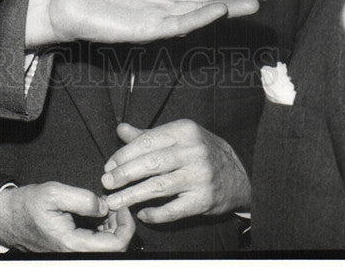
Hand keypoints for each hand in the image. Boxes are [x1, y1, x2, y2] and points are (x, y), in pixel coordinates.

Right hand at [0, 182, 134, 252]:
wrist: (10, 217)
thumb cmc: (29, 205)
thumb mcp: (54, 193)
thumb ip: (83, 199)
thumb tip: (105, 206)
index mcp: (73, 244)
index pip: (115, 246)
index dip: (126, 226)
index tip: (122, 205)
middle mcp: (75, 254)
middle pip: (114, 248)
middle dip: (120, 224)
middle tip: (114, 202)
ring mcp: (74, 254)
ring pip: (106, 248)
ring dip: (112, 227)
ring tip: (105, 205)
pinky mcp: (73, 250)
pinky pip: (96, 244)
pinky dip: (103, 229)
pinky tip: (98, 213)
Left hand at [101, 120, 250, 223]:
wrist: (238, 176)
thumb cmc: (202, 152)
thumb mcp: (179, 136)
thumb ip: (149, 135)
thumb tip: (120, 129)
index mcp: (184, 131)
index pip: (147, 141)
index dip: (124, 155)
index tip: (109, 165)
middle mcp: (193, 151)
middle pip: (150, 163)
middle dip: (124, 174)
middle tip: (106, 183)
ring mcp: (199, 176)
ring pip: (158, 187)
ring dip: (132, 195)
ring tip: (114, 201)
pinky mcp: (204, 200)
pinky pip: (174, 210)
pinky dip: (155, 214)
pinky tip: (142, 214)